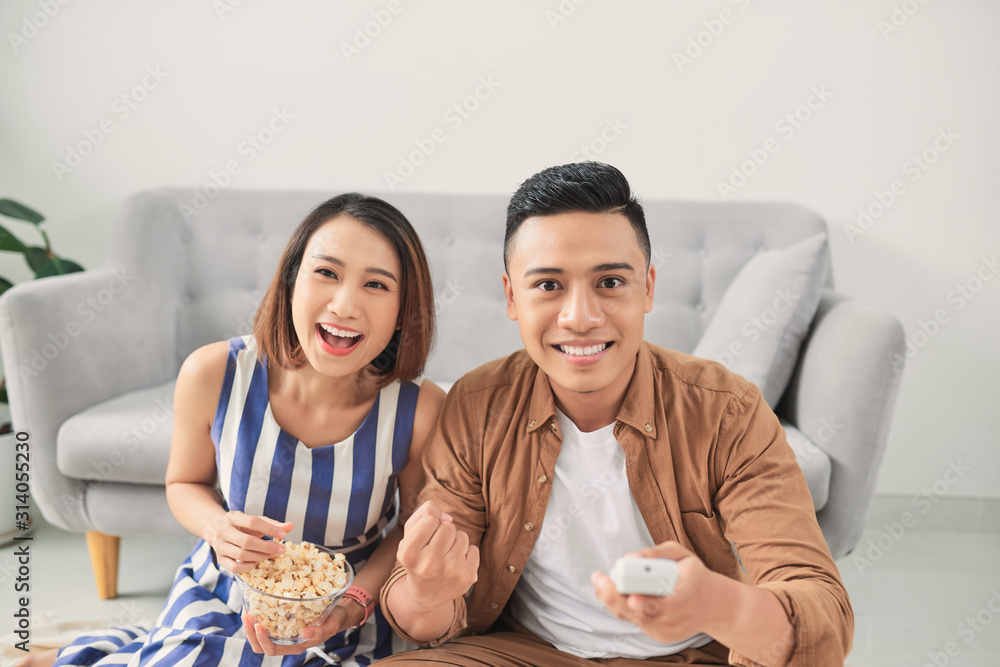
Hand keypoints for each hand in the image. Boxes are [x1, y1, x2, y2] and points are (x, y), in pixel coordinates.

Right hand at [204, 510, 292, 573]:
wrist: (215, 528)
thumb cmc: (241, 525)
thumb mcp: (255, 520)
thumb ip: (272, 524)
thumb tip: (291, 526)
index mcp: (233, 517)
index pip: (253, 522)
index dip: (269, 529)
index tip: (283, 535)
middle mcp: (224, 531)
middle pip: (246, 541)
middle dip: (267, 547)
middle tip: (280, 549)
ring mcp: (219, 546)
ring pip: (240, 555)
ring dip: (259, 557)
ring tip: (271, 555)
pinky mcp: (219, 559)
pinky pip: (233, 568)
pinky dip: (247, 567)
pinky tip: (256, 563)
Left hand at [242, 597, 364, 655]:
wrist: (337, 613)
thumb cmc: (334, 620)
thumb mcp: (331, 625)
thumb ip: (320, 631)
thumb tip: (305, 633)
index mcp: (296, 645)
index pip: (272, 650)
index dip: (262, 640)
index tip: (259, 625)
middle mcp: (287, 642)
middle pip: (261, 646)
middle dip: (250, 633)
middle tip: (247, 615)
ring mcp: (283, 633)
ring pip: (260, 637)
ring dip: (250, 626)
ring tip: (247, 611)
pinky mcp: (283, 623)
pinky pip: (266, 624)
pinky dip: (258, 617)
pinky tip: (255, 606)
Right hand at [396, 500, 478, 610]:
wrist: (426, 596)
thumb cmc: (418, 557)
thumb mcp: (409, 535)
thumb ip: (423, 514)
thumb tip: (448, 517)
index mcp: (409, 554)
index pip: (430, 520)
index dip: (430, 523)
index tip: (426, 535)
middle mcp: (429, 565)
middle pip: (448, 526)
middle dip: (444, 531)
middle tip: (437, 546)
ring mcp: (450, 572)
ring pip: (462, 536)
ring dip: (456, 541)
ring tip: (446, 555)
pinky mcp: (467, 577)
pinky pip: (474, 548)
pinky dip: (466, 553)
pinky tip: (455, 564)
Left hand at [592, 541, 718, 643]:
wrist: (714, 607)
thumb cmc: (695, 577)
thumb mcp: (683, 555)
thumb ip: (656, 553)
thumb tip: (630, 557)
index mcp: (684, 595)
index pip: (659, 602)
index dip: (643, 601)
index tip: (633, 598)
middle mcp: (673, 617)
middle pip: (637, 612)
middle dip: (615, 596)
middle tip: (600, 579)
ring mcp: (665, 630)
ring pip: (631, 617)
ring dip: (615, 599)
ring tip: (603, 581)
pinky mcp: (659, 636)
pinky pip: (635, 620)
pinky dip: (627, 607)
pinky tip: (624, 592)